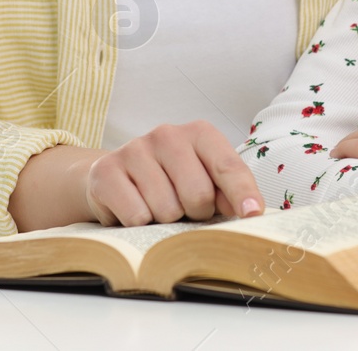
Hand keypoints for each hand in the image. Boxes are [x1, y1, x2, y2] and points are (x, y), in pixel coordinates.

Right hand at [83, 120, 264, 225]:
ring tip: (158, 209)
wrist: (115, 179)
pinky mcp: (106, 171)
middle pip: (198, 194)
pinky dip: (140, 225)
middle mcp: (166, 134)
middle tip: (186, 211)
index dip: (242, 193)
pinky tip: (135, 210)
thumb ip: (228, 193)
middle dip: (196, 214)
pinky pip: (136, 216)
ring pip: (166, 209)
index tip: (252, 214)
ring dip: (166, 221)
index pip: (228, 165)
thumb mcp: (204, 181)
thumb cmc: (171, 182)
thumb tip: (250, 210)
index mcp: (199, 133)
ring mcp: (134, 150)